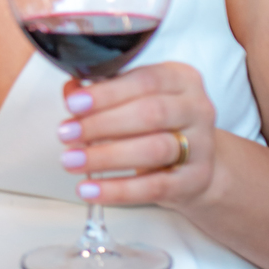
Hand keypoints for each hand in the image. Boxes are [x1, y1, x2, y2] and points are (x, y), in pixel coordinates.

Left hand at [58, 60, 216, 208]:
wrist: (196, 164)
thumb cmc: (160, 125)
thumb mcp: (135, 100)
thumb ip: (103, 93)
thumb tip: (71, 91)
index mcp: (181, 78)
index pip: (144, 81)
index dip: (106, 93)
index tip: (73, 104)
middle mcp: (197, 109)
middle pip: (149, 114)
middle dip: (101, 124)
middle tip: (67, 134)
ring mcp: (201, 146)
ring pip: (153, 150)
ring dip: (105, 156)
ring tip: (73, 160)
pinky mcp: (195, 180)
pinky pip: (154, 187)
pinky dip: (118, 189)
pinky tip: (91, 189)